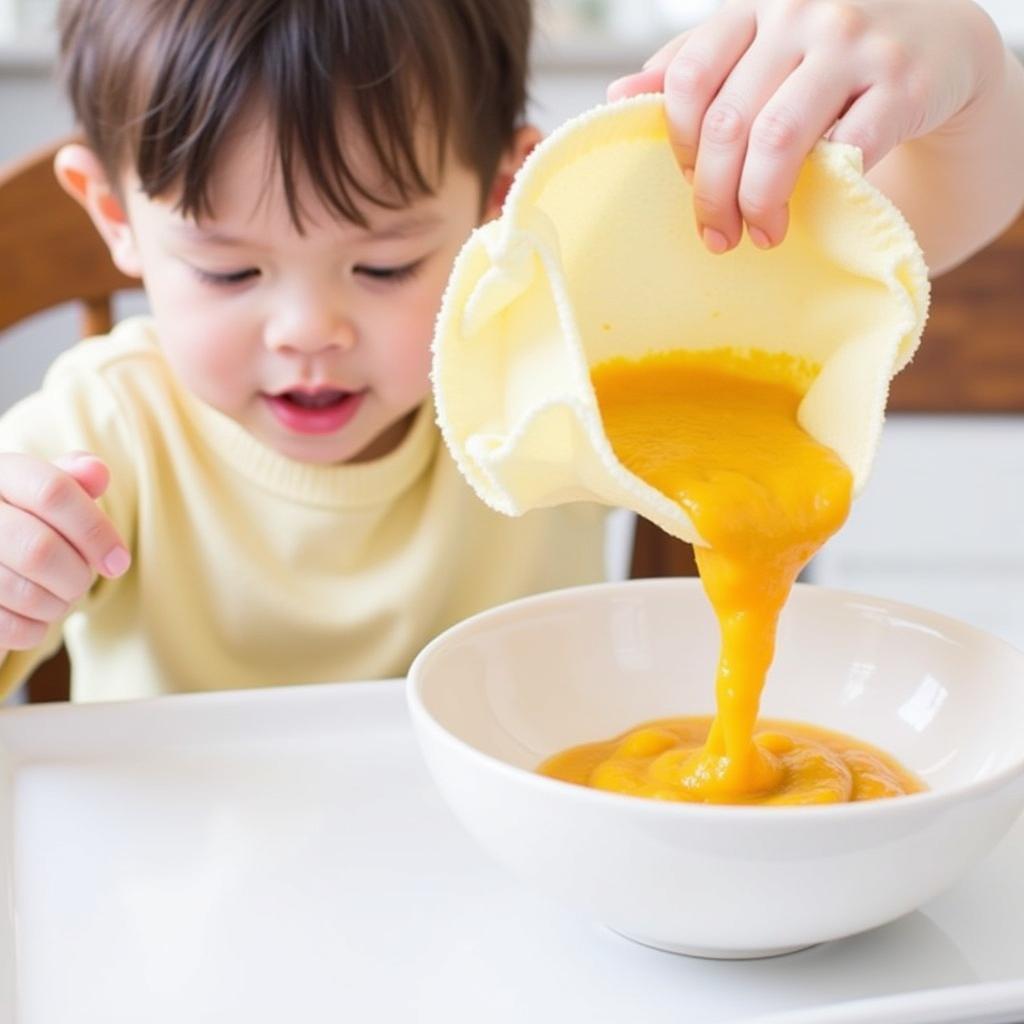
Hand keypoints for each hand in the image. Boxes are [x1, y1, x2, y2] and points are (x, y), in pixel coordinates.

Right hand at [0, 452, 129, 650]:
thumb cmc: (27, 525)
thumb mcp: (46, 498)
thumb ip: (73, 483)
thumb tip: (97, 472)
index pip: (53, 491)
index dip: (96, 530)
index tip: (119, 563)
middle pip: (39, 549)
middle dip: (76, 576)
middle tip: (81, 583)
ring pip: (22, 592)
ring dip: (57, 604)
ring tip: (58, 598)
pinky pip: (5, 626)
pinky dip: (33, 629)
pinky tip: (35, 618)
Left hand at [609, 0, 1000, 253]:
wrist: (937, 39)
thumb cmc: (826, 57)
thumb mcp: (758, 49)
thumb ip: (695, 68)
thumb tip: (618, 95)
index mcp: (753, 7)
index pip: (689, 78)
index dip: (679, 144)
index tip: (689, 182)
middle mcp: (800, 14)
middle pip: (728, 120)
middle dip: (713, 193)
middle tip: (717, 236)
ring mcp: (853, 44)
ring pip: (778, 138)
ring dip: (760, 201)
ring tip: (763, 235)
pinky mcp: (902, 83)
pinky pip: (847, 148)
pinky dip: (824, 186)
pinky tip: (817, 206)